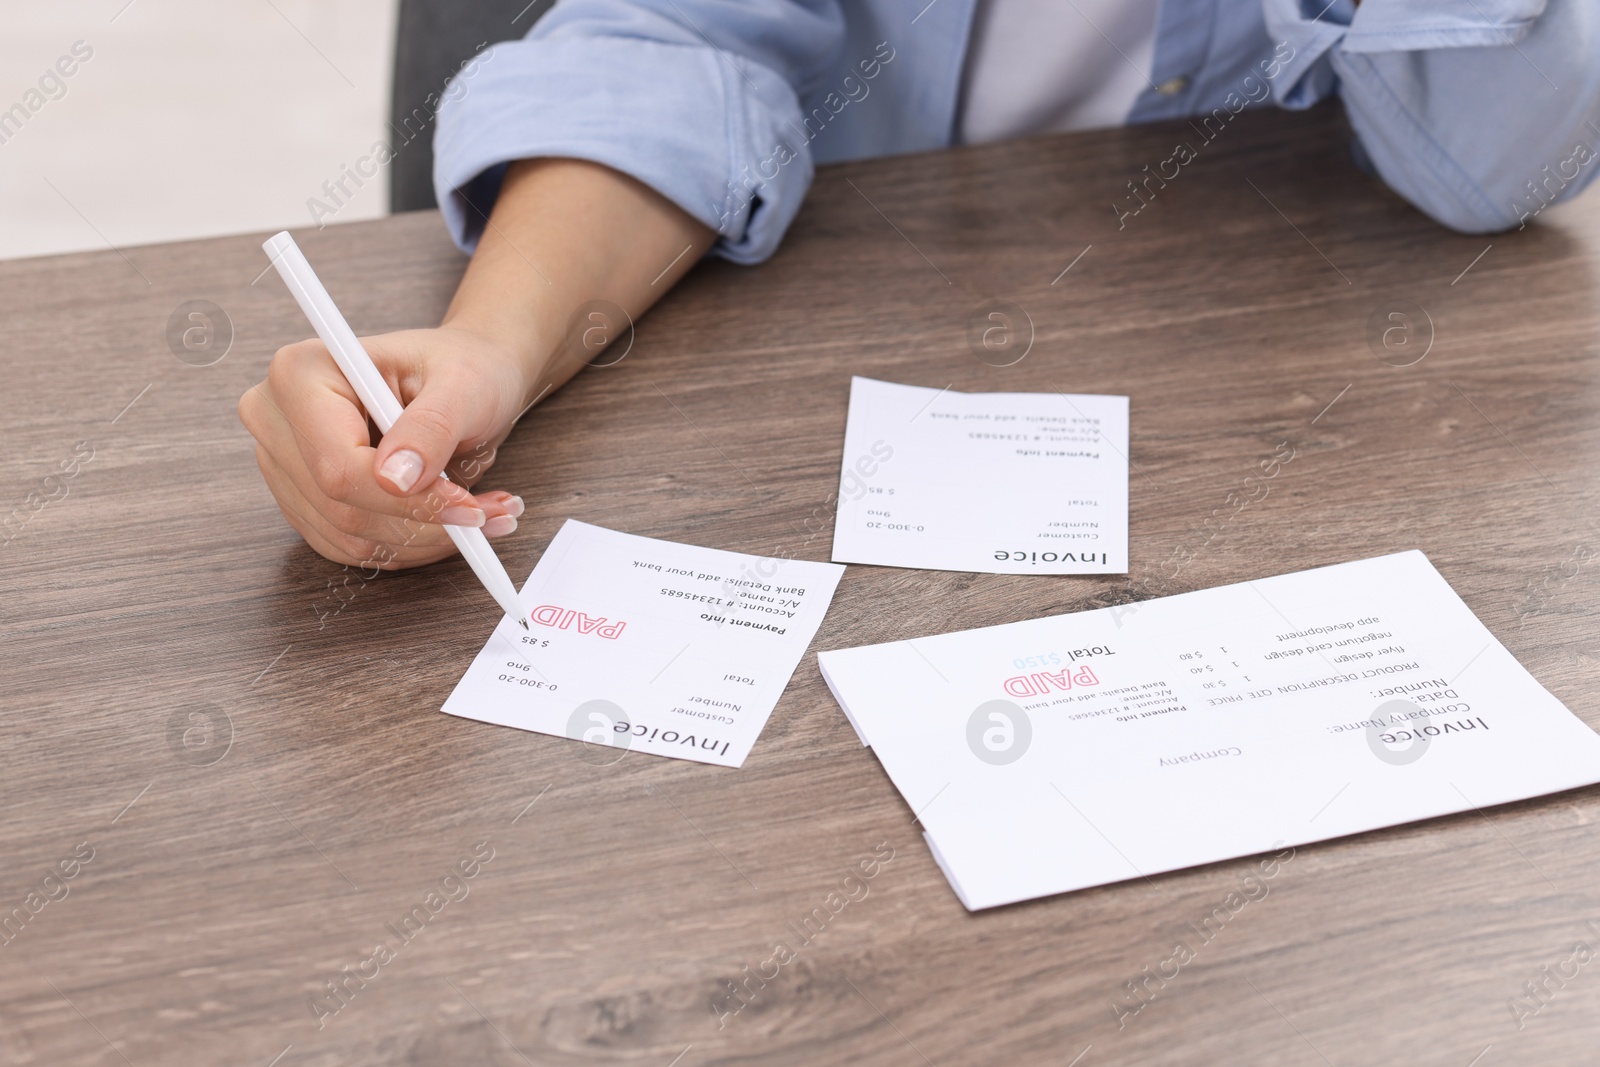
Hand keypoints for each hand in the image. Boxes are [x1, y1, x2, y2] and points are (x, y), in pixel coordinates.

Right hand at [239, 324, 532, 569]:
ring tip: (483, 512)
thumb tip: (395, 478)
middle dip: (424, 521)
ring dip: (426, 538)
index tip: (465, 505)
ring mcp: (285, 466)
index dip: (404, 498)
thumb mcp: (463, 385)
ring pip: (350, 536)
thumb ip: (430, 427)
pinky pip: (353, 548)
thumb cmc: (462, 367)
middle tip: (487, 513)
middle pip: (340, 507)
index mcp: (302, 373)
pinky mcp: (306, 502)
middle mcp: (278, 420)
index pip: (337, 465)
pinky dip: (411, 545)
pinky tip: (451, 523)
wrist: (464, 379)